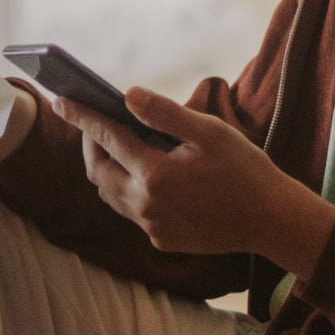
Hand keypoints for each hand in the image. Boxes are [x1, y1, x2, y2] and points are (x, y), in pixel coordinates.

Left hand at [56, 88, 333, 272]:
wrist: (272, 221)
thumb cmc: (245, 170)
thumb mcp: (210, 132)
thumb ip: (165, 114)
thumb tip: (128, 95)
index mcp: (155, 173)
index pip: (107, 137)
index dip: (82, 116)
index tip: (62, 99)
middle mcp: (145, 204)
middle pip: (97, 171)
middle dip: (90, 144)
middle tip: (94, 123)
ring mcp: (151, 226)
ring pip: (110, 195)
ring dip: (106, 169)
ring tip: (115, 145)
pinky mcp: (160, 240)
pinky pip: (131, 212)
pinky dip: (127, 190)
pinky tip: (144, 175)